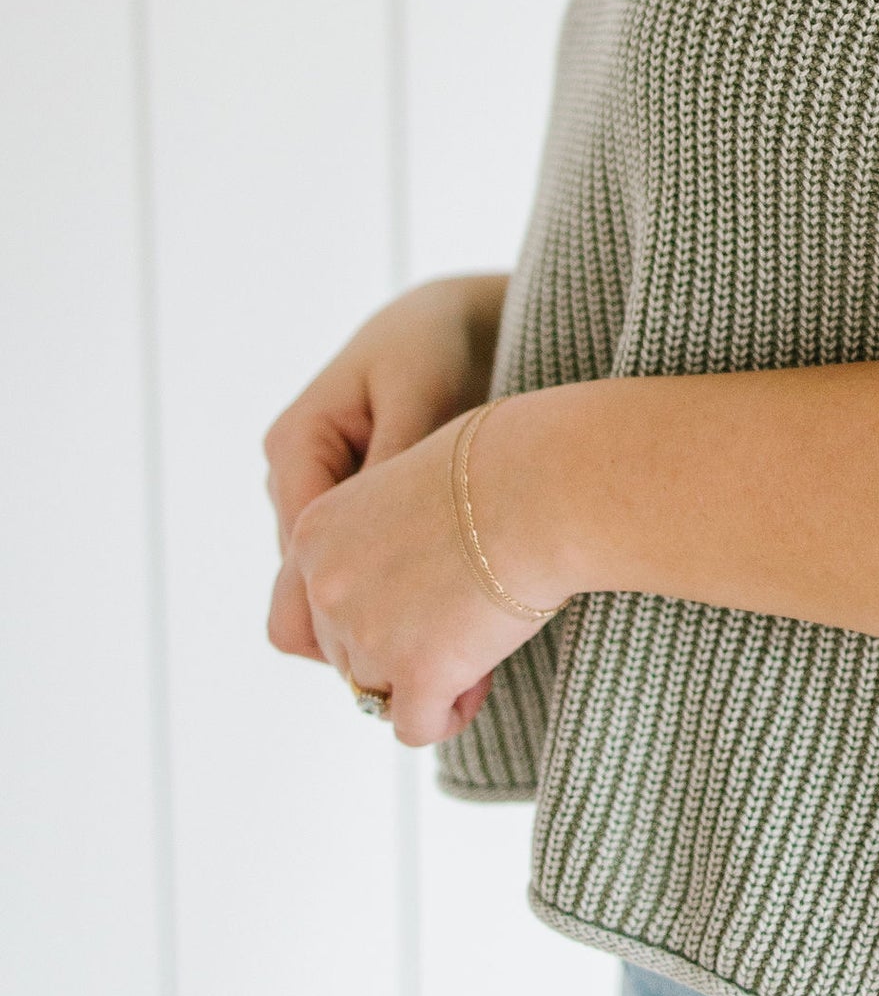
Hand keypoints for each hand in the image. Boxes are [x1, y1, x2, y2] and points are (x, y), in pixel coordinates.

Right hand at [262, 273, 506, 671]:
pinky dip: (405, 613)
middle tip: (445, 674)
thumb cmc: (442, 343)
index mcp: (296, 449)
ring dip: (387, 636)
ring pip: (333, 603)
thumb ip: (398, 460)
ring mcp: (328, 507)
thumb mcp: (422, 390)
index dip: (349, 614)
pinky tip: (465, 633)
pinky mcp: (364, 519)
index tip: (421, 647)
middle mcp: (300, 485)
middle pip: (304, 598)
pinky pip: (365, 583)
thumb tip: (386, 529)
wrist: (465, 321)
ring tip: (464, 664)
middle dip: (365, 643)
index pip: (299, 560)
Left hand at [274, 410, 550, 744]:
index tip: (392, 620)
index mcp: (317, 535)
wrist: (545, 488)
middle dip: (392, 652)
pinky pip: (415, 727)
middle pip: (341, 659)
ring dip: (423, 681)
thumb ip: (381, 534)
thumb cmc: (502, 467)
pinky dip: (446, 716)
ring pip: (376, 693)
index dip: (340, 632)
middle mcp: (328, 587)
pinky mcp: (417, 672)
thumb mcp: (410, 481)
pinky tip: (481, 681)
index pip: (292, 619)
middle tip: (454, 625)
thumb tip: (402, 576)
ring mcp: (368, 633)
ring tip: (479, 645)